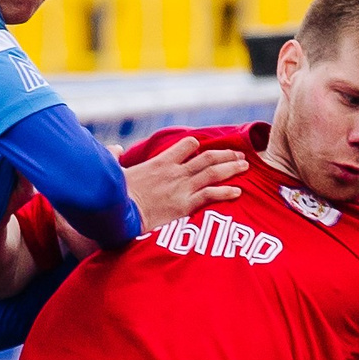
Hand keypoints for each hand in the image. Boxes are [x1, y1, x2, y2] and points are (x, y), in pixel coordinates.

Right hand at [124, 136, 245, 229]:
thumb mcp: (114, 171)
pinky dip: (226, 192)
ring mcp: (182, 188)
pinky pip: (211, 195)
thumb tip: (115, 148)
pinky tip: (238, 192)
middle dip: (226, 155)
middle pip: (208, 158)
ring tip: (245, 167)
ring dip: (232, 168)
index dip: (197, 145)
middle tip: (240, 156)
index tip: (205, 148)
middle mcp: (175, 172)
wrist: (119, 214)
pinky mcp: (184, 206)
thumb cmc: (113, 195)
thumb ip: (115, 156)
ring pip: (213, 173)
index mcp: (161, 162)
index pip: (187, 145)